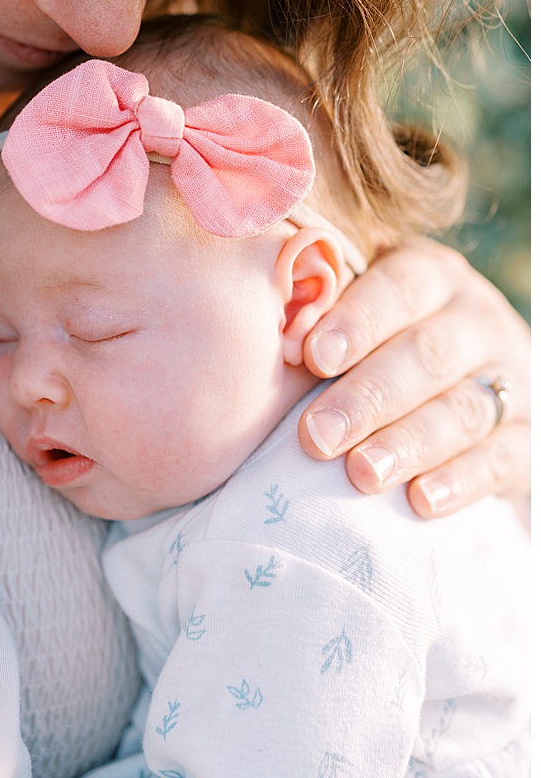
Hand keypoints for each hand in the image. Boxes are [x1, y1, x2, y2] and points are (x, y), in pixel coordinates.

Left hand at [296, 237, 529, 517]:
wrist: (462, 382)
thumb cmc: (372, 341)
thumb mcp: (356, 312)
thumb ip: (320, 311)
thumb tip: (263, 338)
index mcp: (432, 276)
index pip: (399, 288)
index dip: (357, 321)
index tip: (313, 358)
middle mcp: (477, 320)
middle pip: (426, 355)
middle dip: (368, 397)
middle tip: (316, 436)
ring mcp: (511, 378)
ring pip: (462, 410)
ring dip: (408, 443)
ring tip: (361, 473)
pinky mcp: (528, 438)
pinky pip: (500, 458)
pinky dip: (460, 481)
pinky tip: (420, 500)